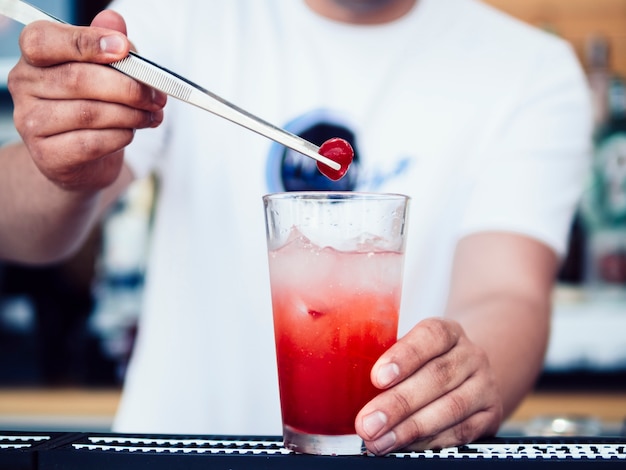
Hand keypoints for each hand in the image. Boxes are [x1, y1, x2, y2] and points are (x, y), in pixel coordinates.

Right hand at [8, 11, 165, 190]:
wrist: (82, 158)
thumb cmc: (93, 105)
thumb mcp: (104, 71)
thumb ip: (110, 44)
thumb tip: (115, 23)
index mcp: (35, 56)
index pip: (45, 41)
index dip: (86, 43)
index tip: (124, 49)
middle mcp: (24, 85)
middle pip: (77, 79)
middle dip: (128, 87)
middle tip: (157, 96)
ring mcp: (31, 122)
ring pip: (89, 113)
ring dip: (130, 114)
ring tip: (150, 115)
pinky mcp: (48, 155)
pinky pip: (92, 143)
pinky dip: (120, 136)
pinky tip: (131, 132)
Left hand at [355, 317, 503, 454]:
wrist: (471, 375)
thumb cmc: (426, 362)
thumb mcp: (411, 349)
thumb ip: (386, 358)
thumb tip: (346, 382)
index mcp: (447, 332)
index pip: (430, 336)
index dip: (403, 356)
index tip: (377, 378)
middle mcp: (470, 355)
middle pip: (437, 377)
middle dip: (398, 404)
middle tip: (367, 423)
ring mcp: (484, 385)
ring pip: (451, 407)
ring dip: (410, 428)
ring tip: (379, 441)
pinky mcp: (490, 415)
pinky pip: (461, 432)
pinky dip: (430, 441)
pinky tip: (405, 446)